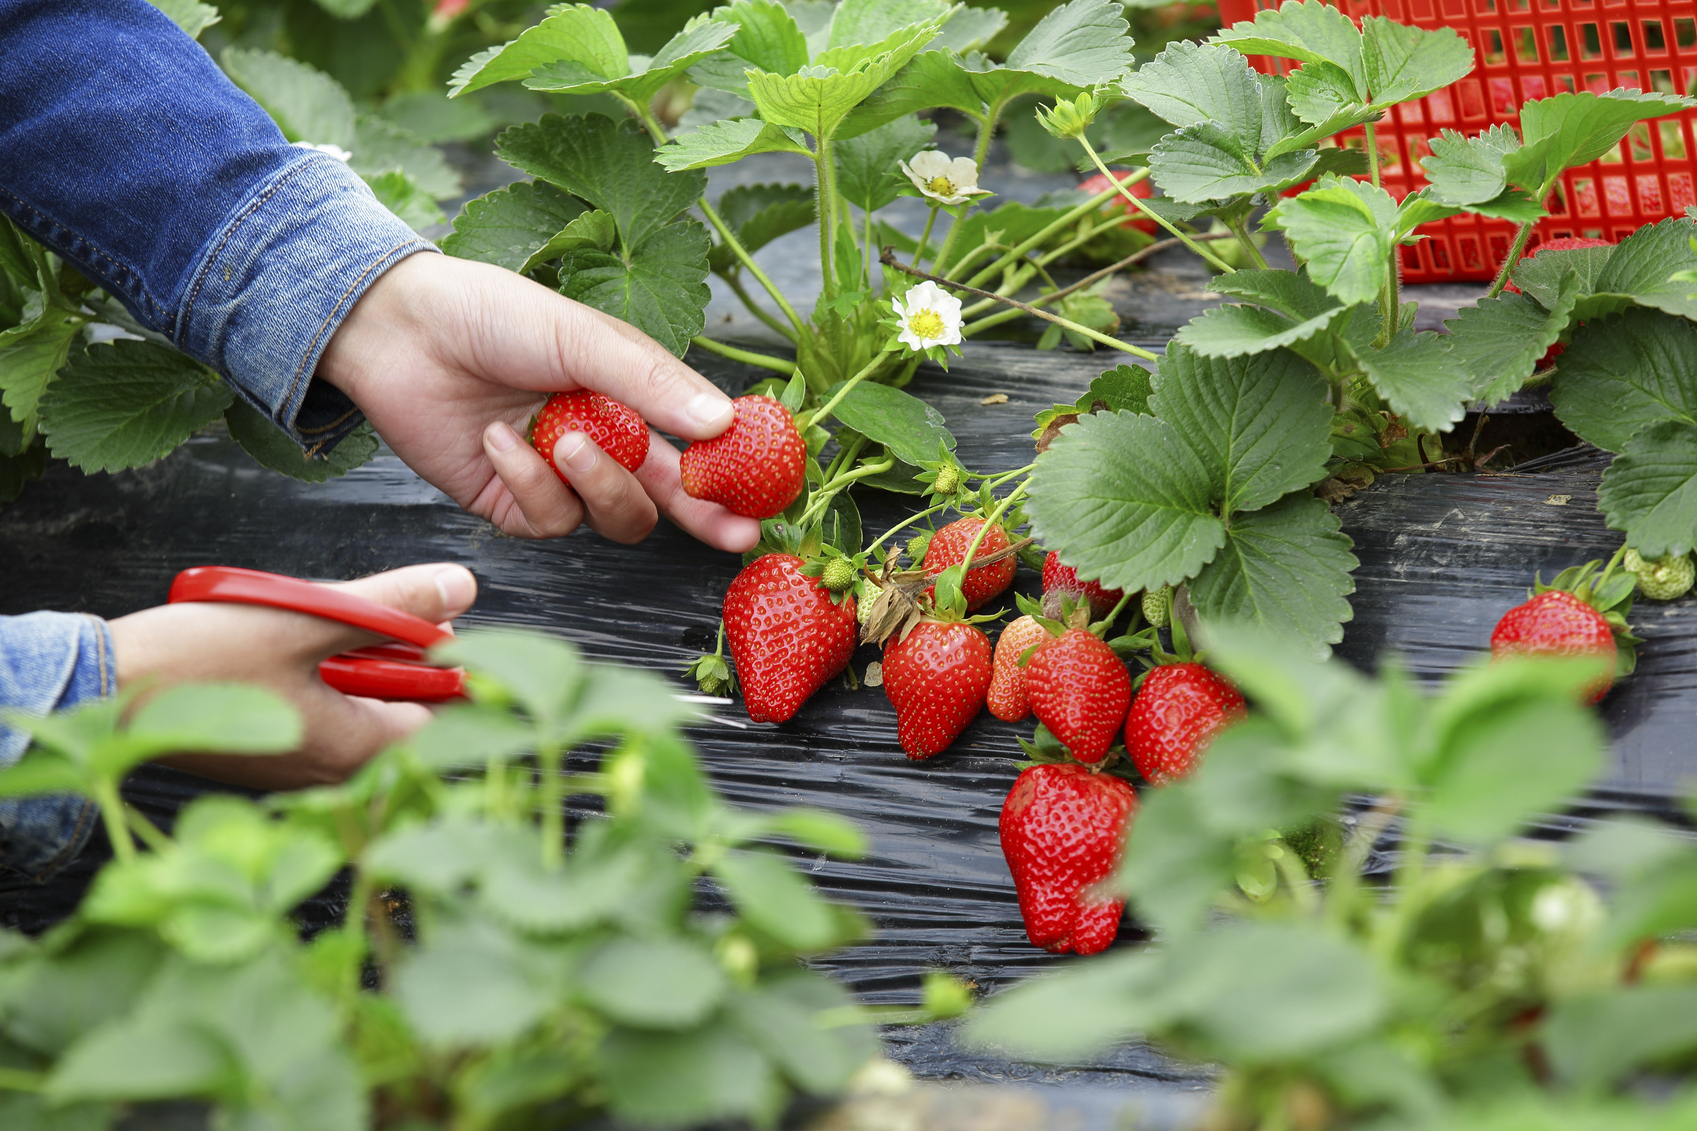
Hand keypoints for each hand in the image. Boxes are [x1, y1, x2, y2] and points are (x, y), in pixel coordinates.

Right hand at [107, 564, 476, 789]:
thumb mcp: (307, 618)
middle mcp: (334, 772)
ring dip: (350, 656)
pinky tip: (282, 642)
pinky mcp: (271, 750)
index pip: (446, 711)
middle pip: (404, 705)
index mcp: (357, 751)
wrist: (102, 688)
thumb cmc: (198, 661)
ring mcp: (300, 765)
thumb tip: (462, 586)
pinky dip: (316, 671)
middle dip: (393, 653)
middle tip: (352, 612)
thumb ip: (392, 607)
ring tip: (305, 622)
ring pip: (360, 701)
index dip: (445, 660)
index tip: (423, 620)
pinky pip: (320, 707)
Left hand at [317, 254, 761, 550]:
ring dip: (594, 483)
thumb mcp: (581, 335)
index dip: (730, 471)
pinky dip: (527, 483)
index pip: (695, 443)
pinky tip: (498, 440)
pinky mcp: (511, 503)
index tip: (764, 492)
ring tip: (559, 440)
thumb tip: (720, 422)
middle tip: (729, 532)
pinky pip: (547, 521)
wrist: (396, 329)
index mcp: (629, 394)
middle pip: (667, 496)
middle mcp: (602, 439)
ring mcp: (558, 476)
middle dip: (700, 516)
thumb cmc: (490, 314)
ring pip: (613, 516)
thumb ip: (650, 381)